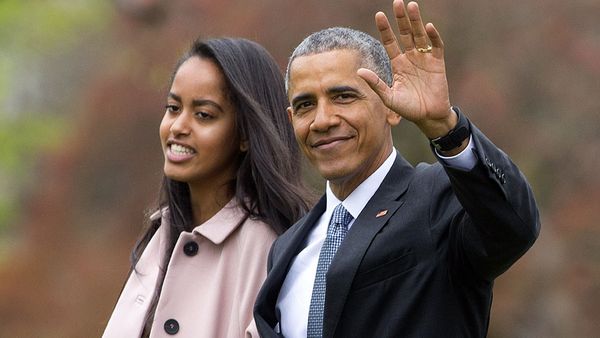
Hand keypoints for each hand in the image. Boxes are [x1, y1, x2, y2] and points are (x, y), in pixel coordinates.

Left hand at [357, 0, 454, 138]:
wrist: (428, 116)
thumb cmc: (408, 108)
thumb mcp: (389, 97)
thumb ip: (376, 84)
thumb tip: (359, 71)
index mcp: (398, 64)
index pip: (390, 42)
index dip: (385, 29)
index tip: (379, 15)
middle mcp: (411, 58)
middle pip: (405, 34)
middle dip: (401, 19)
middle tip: (397, 2)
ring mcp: (425, 59)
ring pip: (420, 36)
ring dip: (416, 21)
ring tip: (411, 6)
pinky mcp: (438, 63)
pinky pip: (436, 46)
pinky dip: (433, 37)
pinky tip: (428, 27)